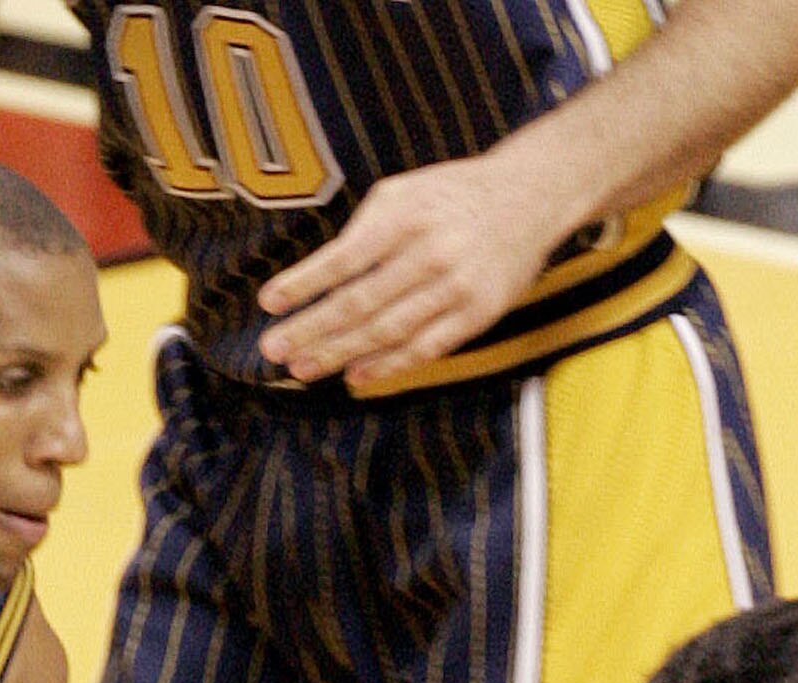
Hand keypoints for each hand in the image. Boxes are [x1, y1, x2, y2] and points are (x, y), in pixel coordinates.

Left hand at [257, 155, 567, 385]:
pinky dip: (388, 365)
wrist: (528, 198)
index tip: (269, 303)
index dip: (304, 283)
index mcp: (405, 216)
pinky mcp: (476, 314)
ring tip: (302, 368)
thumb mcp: (406, 191)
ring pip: (387, 330)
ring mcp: (454, 287)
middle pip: (359, 302)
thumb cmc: (454, 195)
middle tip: (274, 349)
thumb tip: (324, 274)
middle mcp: (428, 253)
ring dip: (340, 353)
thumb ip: (366, 227)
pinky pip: (425, 347)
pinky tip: (356, 376)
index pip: (344, 258)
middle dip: (312, 328)